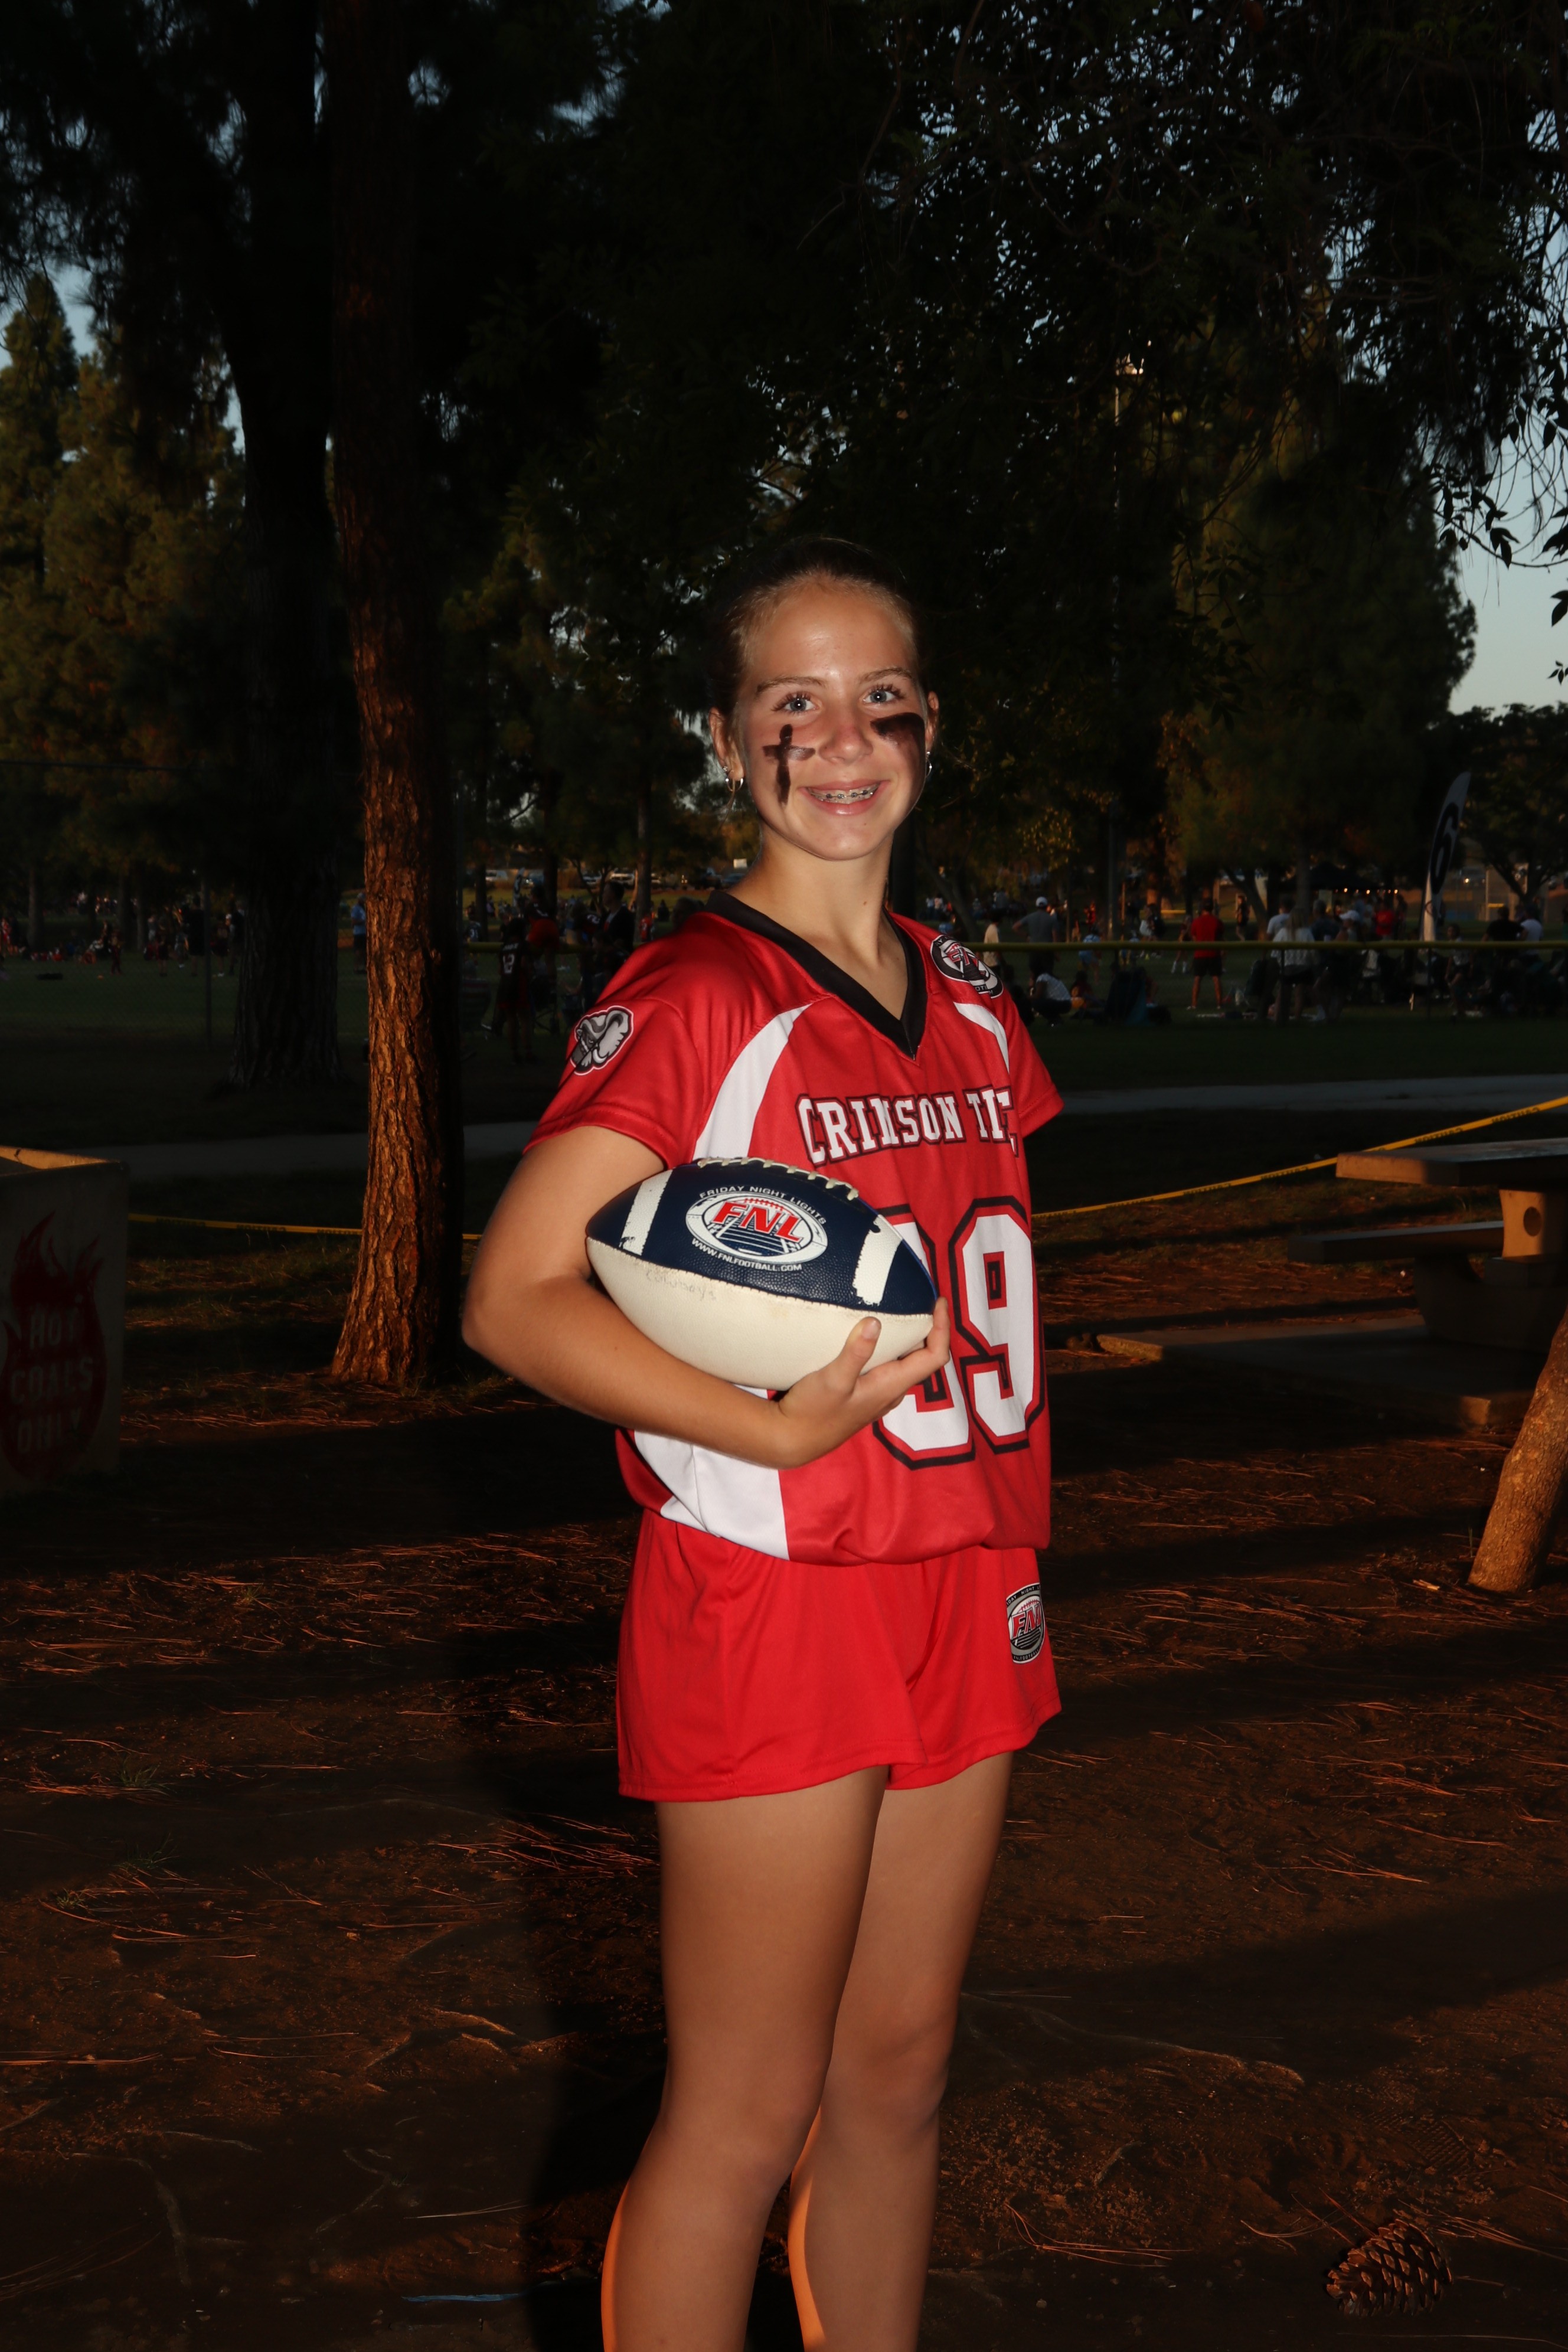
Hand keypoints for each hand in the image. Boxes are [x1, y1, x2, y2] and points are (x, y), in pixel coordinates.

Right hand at [766, 1299, 952, 1469]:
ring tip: (901, 1308)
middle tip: (919, 1298)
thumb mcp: (832, 1380)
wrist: (794, 1440)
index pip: (934, 1356)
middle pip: (924, 1357)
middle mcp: (892, 1391)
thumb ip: (855, 1353)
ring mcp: (879, 1394)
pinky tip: (873, 1334)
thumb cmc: (813, 1412)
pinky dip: (891, 1346)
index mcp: (891, 1386)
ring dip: (910, 1337)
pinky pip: (889, 1366)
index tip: (938, 1301)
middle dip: (928, 1327)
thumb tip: (876, 1322)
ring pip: (906, 1362)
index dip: (942, 1328)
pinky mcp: (865, 1393)